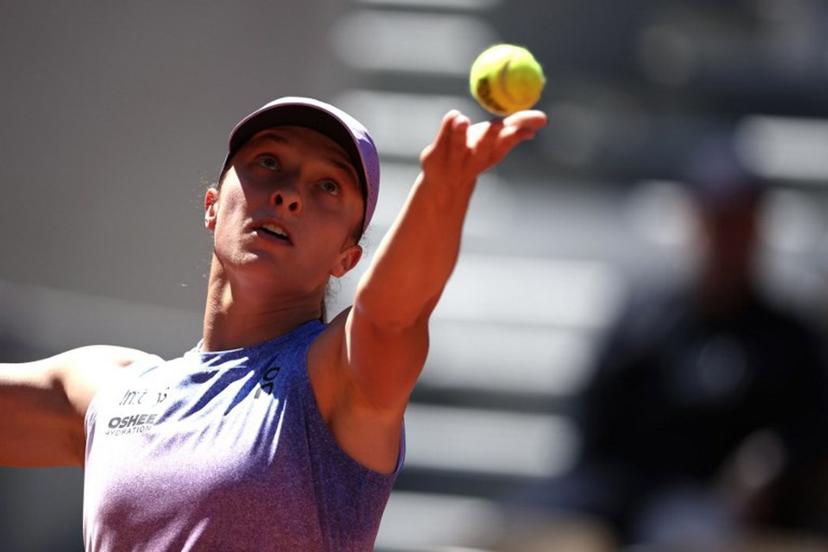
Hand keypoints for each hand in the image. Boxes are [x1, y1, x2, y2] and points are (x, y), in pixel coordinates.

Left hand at [419, 109, 546, 187]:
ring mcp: (452, 162)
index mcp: (491, 155)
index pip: (504, 145)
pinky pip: (440, 138)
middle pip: (482, 150)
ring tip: (461, 119)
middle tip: (495, 124)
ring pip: (457, 146)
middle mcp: (473, 161)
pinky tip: (453, 117)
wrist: (444, 185)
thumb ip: (516, 127)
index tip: (521, 128)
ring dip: (460, 133)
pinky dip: (447, 126)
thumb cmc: (474, 153)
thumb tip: (543, 120)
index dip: (514, 137)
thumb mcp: (496, 141)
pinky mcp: (432, 158)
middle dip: (489, 138)